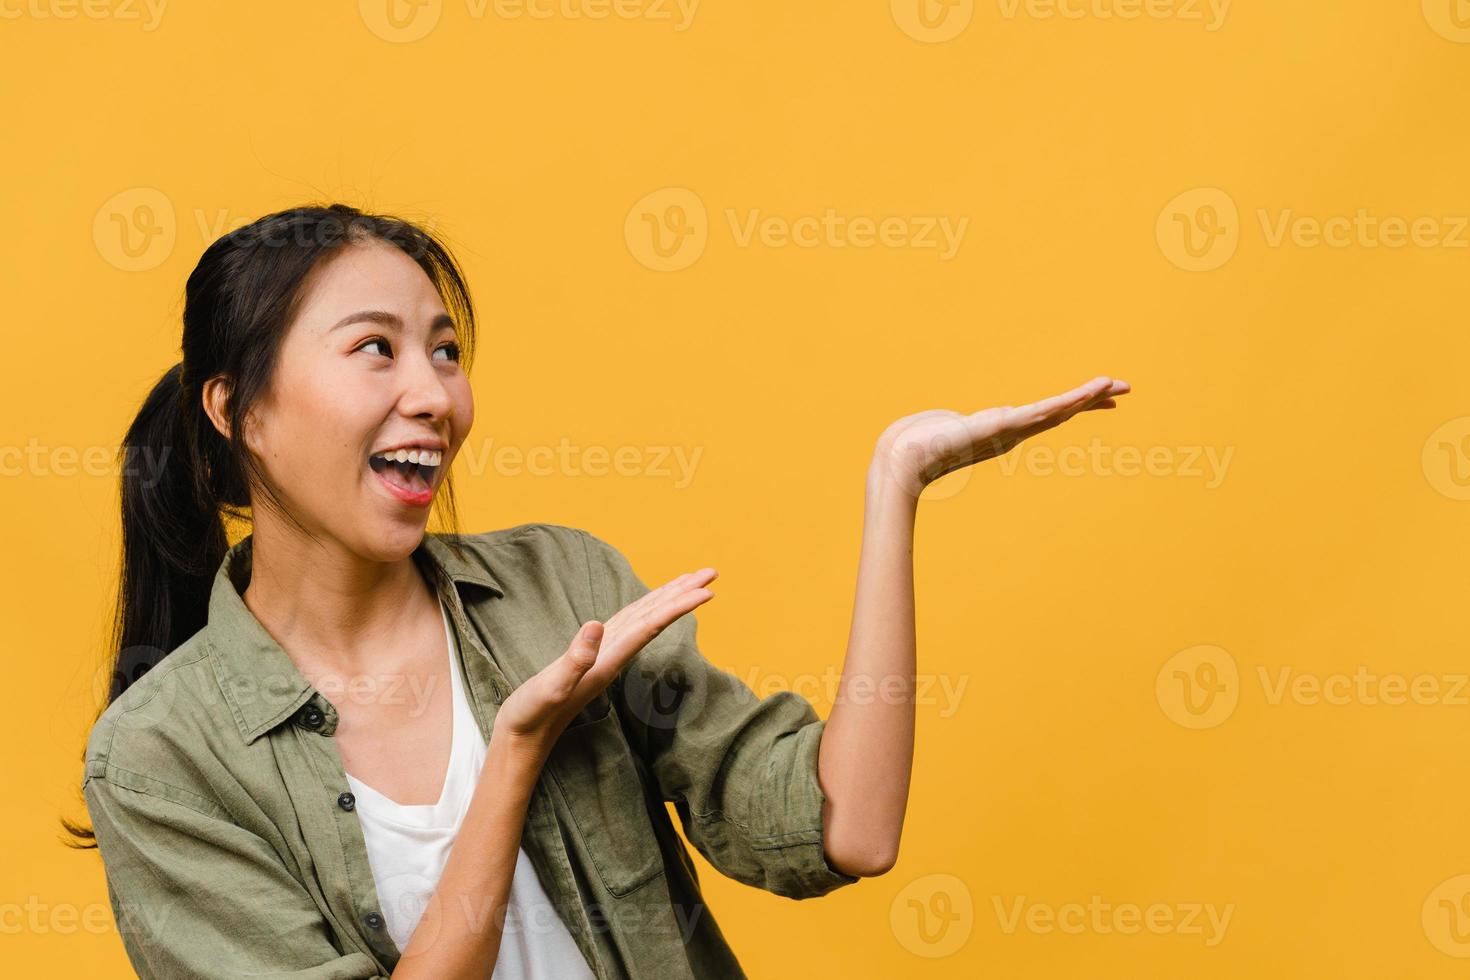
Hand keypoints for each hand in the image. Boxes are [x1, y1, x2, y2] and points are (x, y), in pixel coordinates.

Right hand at [491, 567, 718, 760]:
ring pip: (643, 619)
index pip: (652, 626)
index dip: (679, 606)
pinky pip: (626, 625)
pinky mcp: (592, 656)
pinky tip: (648, 604)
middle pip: (656, 618)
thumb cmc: (534, 714)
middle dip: (684, 595)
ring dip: (667, 599)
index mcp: (609, 660)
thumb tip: (596, 624)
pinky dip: (642, 610)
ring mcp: (604, 656)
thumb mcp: (551, 687)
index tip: (707, 590)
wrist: (525, 737)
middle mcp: (614, 656)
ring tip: (689, 581)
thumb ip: (575, 659)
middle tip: (712, 572)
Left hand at [871, 375, 1132, 498]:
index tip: (1097, 397)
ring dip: (1089, 398)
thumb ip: (947, 426)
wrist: (904, 460)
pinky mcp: (1004, 426)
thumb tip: (939, 425)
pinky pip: (1045, 411)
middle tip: (1126, 389)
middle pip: (1061, 412)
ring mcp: (1010, 430)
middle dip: (1093, 401)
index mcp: (1001, 430)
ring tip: (1117, 385)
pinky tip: (1091, 391)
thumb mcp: (938, 429)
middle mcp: (1011, 432)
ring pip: (1059, 410)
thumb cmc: (914, 446)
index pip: (1045, 414)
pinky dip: (1071, 400)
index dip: (1073, 404)